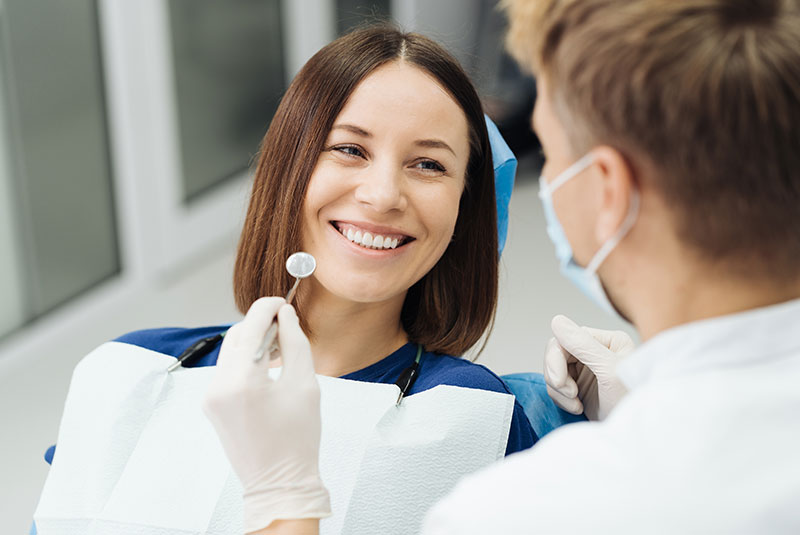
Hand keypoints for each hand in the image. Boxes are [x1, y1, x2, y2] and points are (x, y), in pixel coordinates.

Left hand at [203, 297, 329, 532]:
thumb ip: (294, 343)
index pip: (251, 326)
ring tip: (279, 351)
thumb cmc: (297, 438)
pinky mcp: (211, 405)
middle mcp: (218, 386)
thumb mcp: (305, 385)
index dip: (267, 307)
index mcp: (242, 381)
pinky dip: (244, 361)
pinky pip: (226, 370)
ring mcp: (210, 397)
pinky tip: (266, 369)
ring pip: (229, 352)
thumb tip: (285, 315)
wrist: (278, 482)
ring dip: (252, 342)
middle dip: (259, 324)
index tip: (282, 302)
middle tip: (286, 326)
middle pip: (236, 335)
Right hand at [543, 315, 635, 420]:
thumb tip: (557, 321)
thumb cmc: (632, 403)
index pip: (566, 339)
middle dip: (557, 376)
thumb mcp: (609, 371)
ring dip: (558, 390)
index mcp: (607, 341)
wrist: (634, 435)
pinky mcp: (581, 387)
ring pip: (553, 370)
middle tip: (570, 395)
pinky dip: (561, 399)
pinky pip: (556, 386)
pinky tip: (578, 408)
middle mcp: (596, 352)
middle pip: (556, 354)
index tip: (560, 383)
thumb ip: (583, 345)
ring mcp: (588, 370)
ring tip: (576, 405)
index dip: (556, 359)